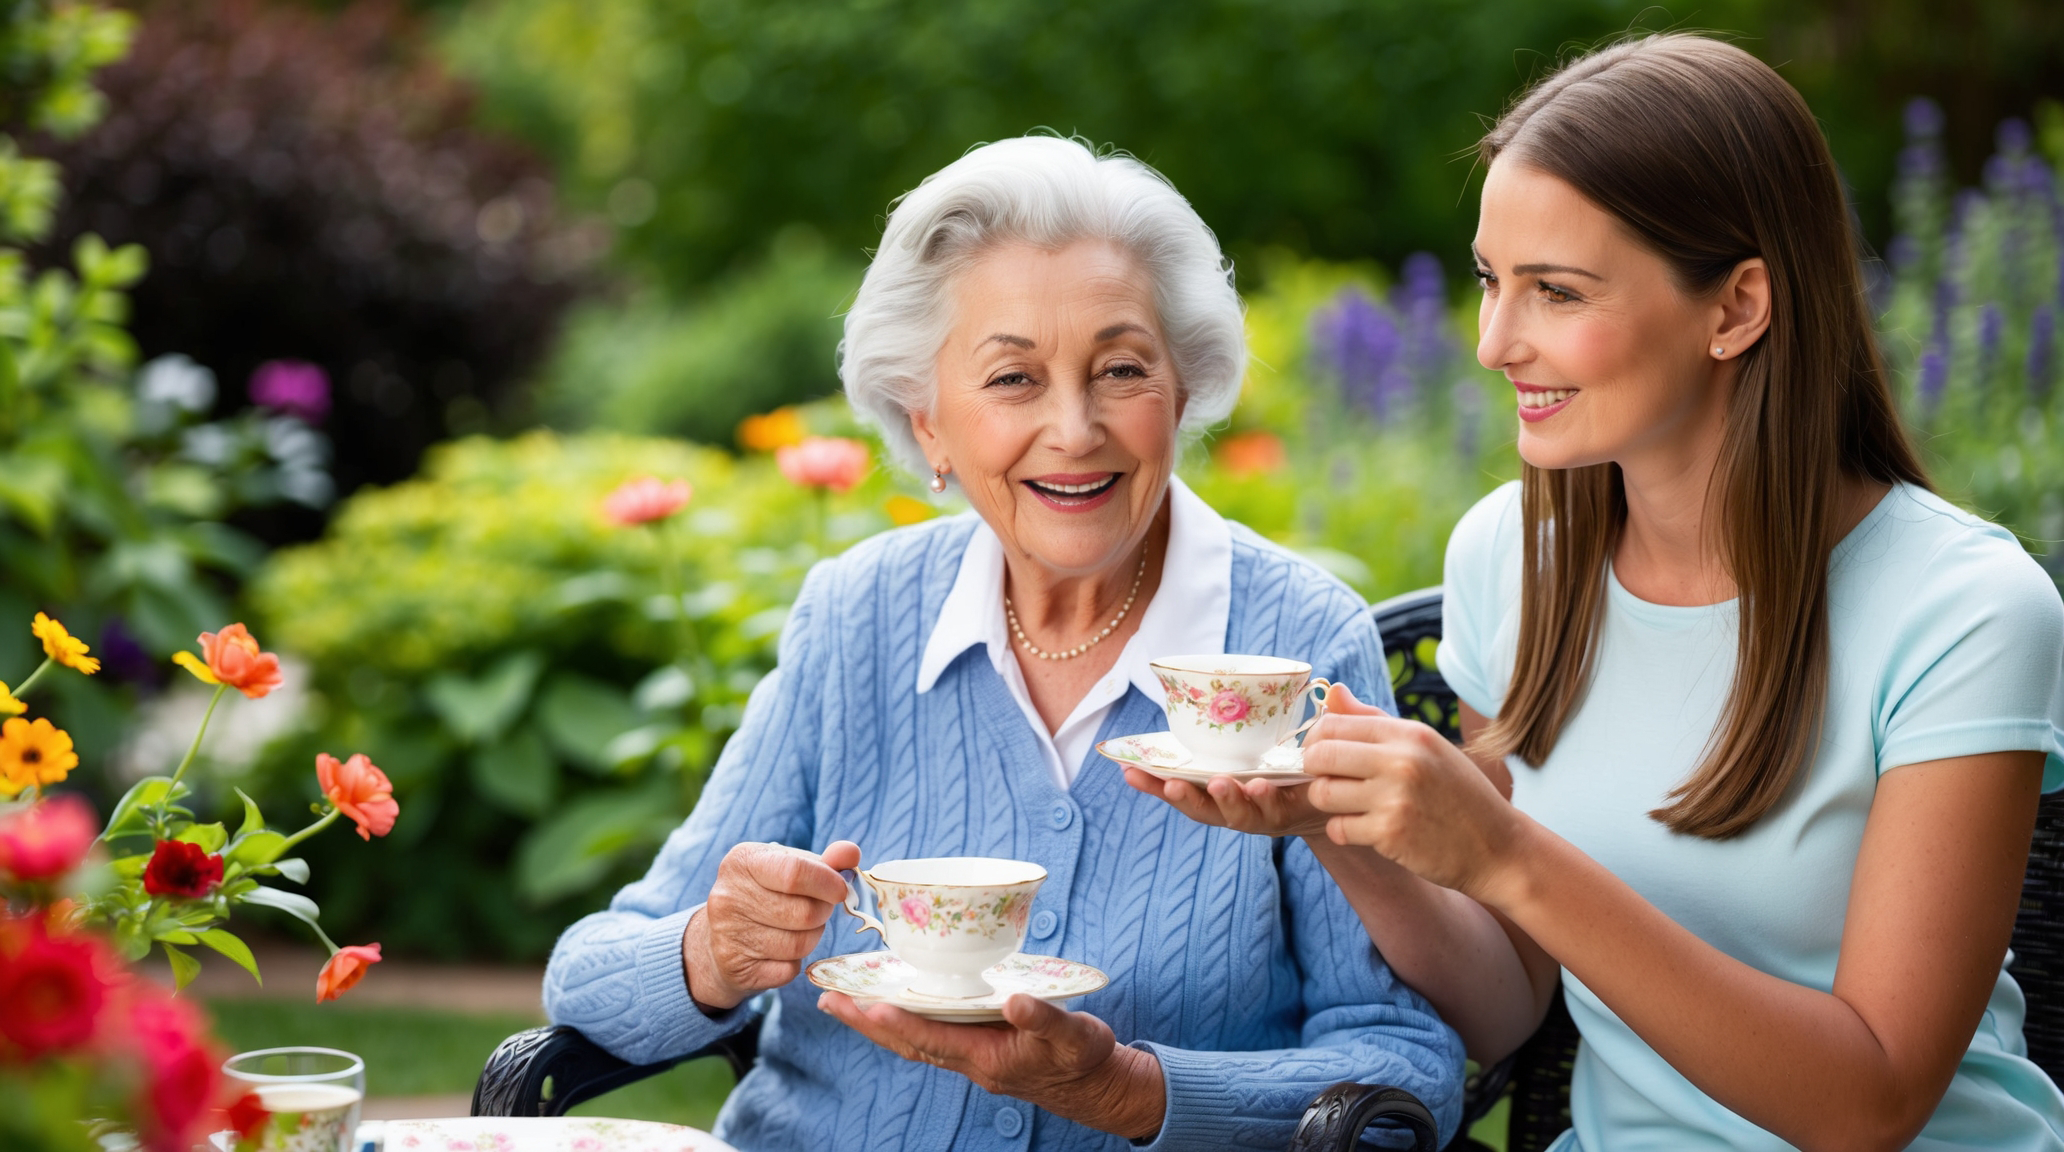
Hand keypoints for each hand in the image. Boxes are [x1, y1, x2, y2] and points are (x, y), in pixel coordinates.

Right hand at [683, 839, 861, 1010]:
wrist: (720, 937)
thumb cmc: (767, 894)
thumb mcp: (790, 868)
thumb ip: (825, 861)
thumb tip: (851, 854)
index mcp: (743, 861)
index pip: (794, 873)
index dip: (827, 883)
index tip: (842, 890)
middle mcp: (728, 896)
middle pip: (803, 913)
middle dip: (823, 913)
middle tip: (820, 910)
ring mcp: (727, 933)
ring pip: (798, 945)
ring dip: (812, 938)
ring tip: (801, 929)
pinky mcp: (734, 967)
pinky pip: (787, 970)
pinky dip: (795, 963)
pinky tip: (781, 952)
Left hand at [817, 991, 1165, 1140]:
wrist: (1097, 1087)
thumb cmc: (1086, 1059)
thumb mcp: (1075, 1035)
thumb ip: (1045, 1017)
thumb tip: (1015, 1000)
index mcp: (986, 1057)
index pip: (930, 1039)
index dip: (897, 1022)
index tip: (864, 1003)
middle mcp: (970, 1060)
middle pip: (906, 1042)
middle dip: (866, 1022)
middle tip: (827, 998)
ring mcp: (970, 1057)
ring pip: (911, 1040)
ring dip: (875, 1022)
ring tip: (843, 1001)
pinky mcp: (977, 1048)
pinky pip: (928, 1036)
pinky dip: (902, 1021)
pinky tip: (892, 1005)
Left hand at [1119, 684, 1390, 838]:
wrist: (1324, 803)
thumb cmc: (1337, 770)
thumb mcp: (1349, 751)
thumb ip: (1348, 724)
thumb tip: (1338, 692)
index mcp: (1291, 805)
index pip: (1275, 808)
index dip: (1264, 800)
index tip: (1257, 785)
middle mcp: (1259, 813)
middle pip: (1232, 814)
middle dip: (1217, 799)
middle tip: (1208, 784)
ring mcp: (1234, 809)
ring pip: (1201, 808)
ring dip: (1173, 794)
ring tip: (1150, 778)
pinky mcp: (1211, 800)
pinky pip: (1183, 796)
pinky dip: (1156, 786)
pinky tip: (1130, 772)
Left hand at [1302, 706, 1524, 899]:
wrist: (1498, 848)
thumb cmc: (1459, 795)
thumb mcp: (1426, 747)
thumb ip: (1375, 720)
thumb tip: (1333, 692)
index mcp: (1409, 733)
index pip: (1333, 723)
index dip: (1316, 740)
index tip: (1322, 755)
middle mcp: (1401, 760)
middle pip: (1319, 755)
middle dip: (1313, 771)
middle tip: (1328, 781)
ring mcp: (1395, 798)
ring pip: (1322, 793)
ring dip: (1328, 803)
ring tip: (1349, 807)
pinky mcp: (1390, 834)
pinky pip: (1338, 828)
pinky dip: (1344, 832)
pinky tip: (1366, 830)